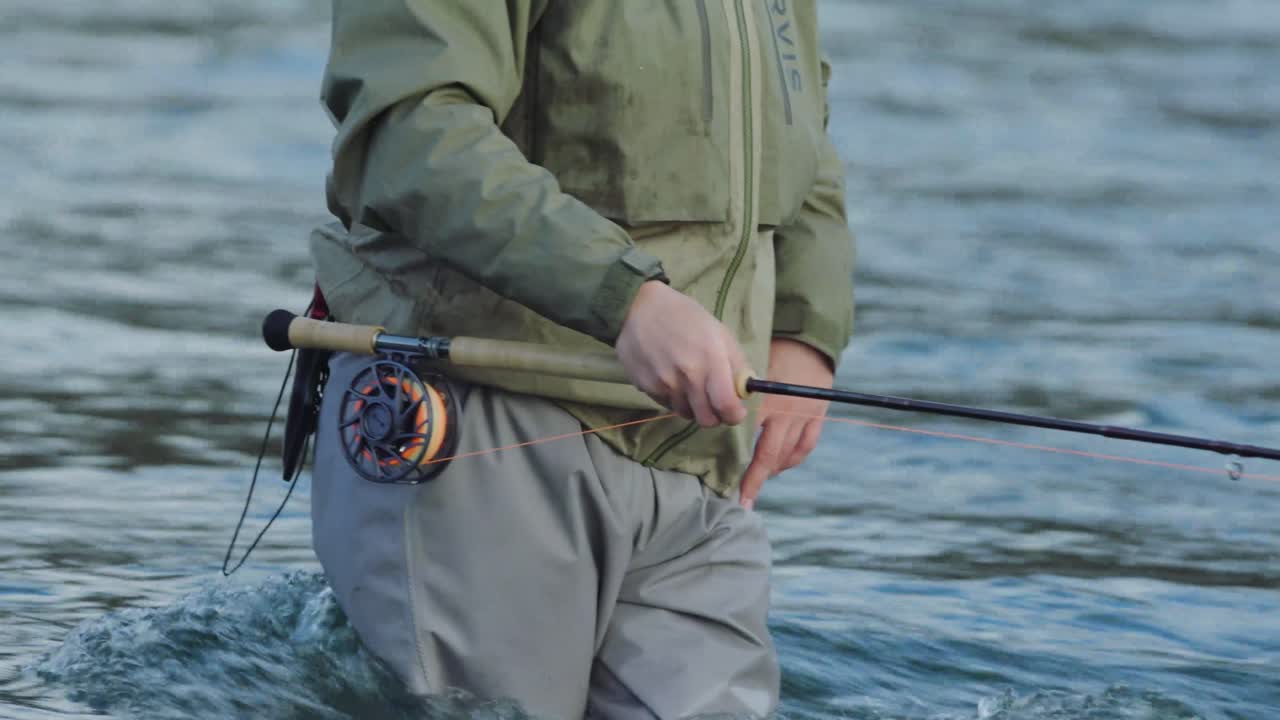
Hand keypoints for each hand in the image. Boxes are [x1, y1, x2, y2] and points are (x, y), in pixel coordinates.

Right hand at [616, 281, 747, 426]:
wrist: (638, 308)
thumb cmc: (684, 315)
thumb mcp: (719, 331)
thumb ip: (736, 363)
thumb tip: (745, 390)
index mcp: (711, 359)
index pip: (726, 406)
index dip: (734, 415)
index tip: (736, 411)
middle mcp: (688, 376)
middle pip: (706, 419)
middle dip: (715, 415)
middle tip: (714, 401)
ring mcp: (665, 384)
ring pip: (686, 414)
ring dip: (693, 405)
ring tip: (690, 384)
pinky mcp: (646, 388)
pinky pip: (667, 404)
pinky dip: (674, 398)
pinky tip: (671, 377)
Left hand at [740, 338, 833, 509]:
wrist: (808, 341)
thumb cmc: (770, 352)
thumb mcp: (751, 371)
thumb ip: (737, 396)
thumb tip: (714, 417)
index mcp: (766, 400)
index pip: (749, 441)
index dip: (740, 466)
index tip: (729, 485)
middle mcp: (787, 412)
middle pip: (769, 455)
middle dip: (755, 480)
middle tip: (743, 501)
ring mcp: (805, 417)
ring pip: (788, 455)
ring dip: (772, 471)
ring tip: (756, 482)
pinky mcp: (818, 417)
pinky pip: (805, 446)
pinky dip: (792, 459)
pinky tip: (779, 467)